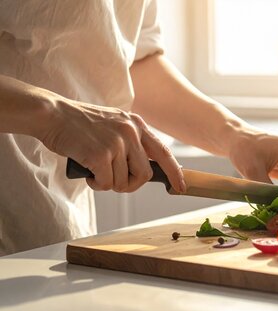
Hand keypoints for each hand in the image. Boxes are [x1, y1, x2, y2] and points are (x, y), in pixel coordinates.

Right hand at [38, 98, 185, 192]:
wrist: (52, 114)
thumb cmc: (79, 125)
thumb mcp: (114, 125)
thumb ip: (131, 142)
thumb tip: (145, 168)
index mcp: (136, 124)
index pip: (164, 152)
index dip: (174, 172)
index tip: (180, 186)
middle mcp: (130, 132)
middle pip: (144, 174)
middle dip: (130, 185)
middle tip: (113, 182)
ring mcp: (117, 143)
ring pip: (123, 181)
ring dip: (108, 183)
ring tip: (94, 170)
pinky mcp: (101, 154)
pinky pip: (106, 183)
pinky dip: (96, 184)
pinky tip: (87, 173)